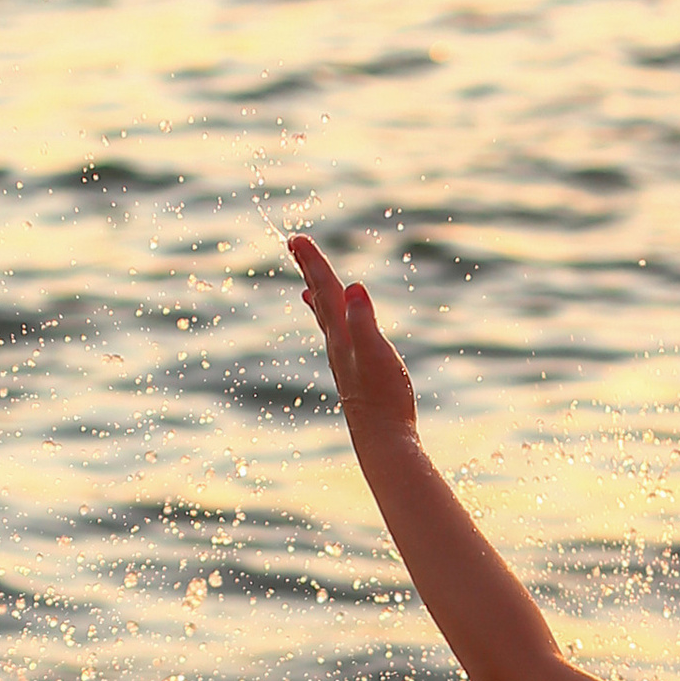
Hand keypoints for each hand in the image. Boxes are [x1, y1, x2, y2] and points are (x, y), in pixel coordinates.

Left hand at [287, 232, 419, 445]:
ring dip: (318, 296)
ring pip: (327, 320)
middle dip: (310, 270)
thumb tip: (353, 289)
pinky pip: (338, 338)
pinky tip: (335, 329)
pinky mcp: (354, 374)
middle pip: (321, 299)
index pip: (326, 290)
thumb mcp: (378, 354)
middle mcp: (338, 345)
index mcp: (343, 335)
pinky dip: (331, 324)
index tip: (297, 239)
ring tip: (307, 283)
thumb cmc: (384, 399)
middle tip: (294, 245)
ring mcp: (345, 360)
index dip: (314, 262)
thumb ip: (364, 321)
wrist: (384, 442)